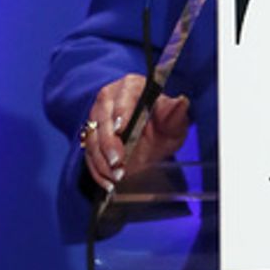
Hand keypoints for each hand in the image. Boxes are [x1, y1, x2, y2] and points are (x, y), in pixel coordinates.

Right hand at [80, 75, 190, 190]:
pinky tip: (107, 182)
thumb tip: (182, 102)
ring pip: (92, 137)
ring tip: (116, 176)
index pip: (123, 97)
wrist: (153, 139)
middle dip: (108, 142)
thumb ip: (175, 115)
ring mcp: (97, 117)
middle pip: (103, 118)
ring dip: (102, 159)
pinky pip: (88, 153)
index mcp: (131, 87)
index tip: (121, 129)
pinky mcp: (91, 136)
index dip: (121, 113)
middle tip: (117, 161)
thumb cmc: (164, 127)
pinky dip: (96, 169)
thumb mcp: (174, 124)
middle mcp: (110, 98)